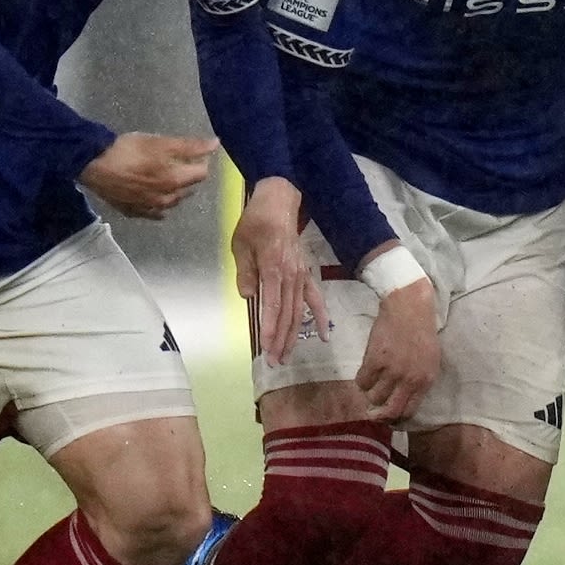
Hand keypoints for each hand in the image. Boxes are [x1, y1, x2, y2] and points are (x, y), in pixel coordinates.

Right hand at [81, 130, 216, 219]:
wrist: (92, 164)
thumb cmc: (128, 150)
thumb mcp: (160, 142)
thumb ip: (190, 146)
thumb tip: (216, 144)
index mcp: (174, 182)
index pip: (201, 174)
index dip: (201, 162)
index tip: (196, 153)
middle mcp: (165, 199)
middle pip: (187, 189)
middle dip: (188, 177)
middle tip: (182, 164)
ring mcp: (147, 208)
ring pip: (171, 202)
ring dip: (176, 192)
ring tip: (171, 180)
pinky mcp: (131, 211)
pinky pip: (151, 213)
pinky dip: (158, 207)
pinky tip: (156, 202)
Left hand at [232, 179, 321, 360]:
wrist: (279, 202)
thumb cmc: (256, 222)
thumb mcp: (241, 244)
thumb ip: (245, 271)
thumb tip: (248, 296)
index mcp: (273, 268)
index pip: (272, 305)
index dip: (270, 328)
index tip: (266, 348)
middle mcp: (291, 275)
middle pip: (288, 314)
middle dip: (281, 340)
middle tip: (275, 362)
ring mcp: (301, 276)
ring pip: (299, 311)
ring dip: (294, 335)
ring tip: (287, 356)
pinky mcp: (306, 275)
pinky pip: (315, 299)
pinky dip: (320, 317)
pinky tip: (323, 335)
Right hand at [352, 277, 444, 419]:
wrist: (408, 308)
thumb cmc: (421, 333)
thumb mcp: (431, 360)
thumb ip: (419, 381)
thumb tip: (403, 400)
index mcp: (426, 380)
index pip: (409, 411)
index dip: (397, 418)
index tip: (389, 416)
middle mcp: (409, 379)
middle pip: (390, 411)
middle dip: (380, 415)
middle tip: (373, 411)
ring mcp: (391, 371)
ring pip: (373, 397)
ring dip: (370, 394)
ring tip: (372, 384)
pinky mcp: (374, 361)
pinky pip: (361, 382)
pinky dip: (361, 381)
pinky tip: (366, 372)